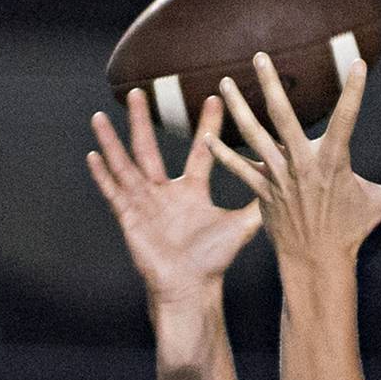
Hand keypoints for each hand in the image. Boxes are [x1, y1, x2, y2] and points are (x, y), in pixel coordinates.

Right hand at [88, 89, 262, 306]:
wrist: (189, 289)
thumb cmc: (214, 261)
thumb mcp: (242, 227)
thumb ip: (260, 202)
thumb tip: (288, 182)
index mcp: (192, 190)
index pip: (200, 151)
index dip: (207, 126)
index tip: (215, 97)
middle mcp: (165, 192)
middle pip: (150, 148)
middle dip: (144, 121)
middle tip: (141, 91)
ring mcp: (144, 204)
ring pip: (125, 165)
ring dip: (112, 141)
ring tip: (100, 116)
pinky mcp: (129, 219)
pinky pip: (113, 193)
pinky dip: (102, 175)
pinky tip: (92, 155)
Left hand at [207, 53, 380, 270]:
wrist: (317, 262)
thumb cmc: (350, 231)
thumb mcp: (380, 205)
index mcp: (333, 160)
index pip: (347, 118)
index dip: (354, 91)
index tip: (357, 63)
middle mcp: (302, 164)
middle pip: (283, 116)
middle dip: (270, 84)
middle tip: (260, 57)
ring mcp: (280, 177)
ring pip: (254, 136)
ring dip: (238, 108)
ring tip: (223, 83)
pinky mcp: (264, 192)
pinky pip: (239, 169)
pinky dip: (224, 154)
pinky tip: (207, 136)